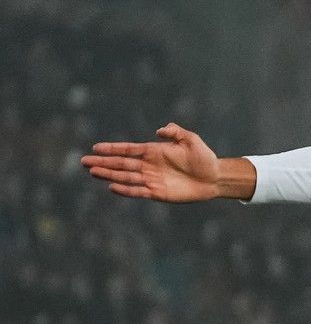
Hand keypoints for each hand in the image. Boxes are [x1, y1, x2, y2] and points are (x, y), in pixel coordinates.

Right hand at [81, 124, 225, 201]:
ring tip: (93, 172)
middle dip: (103, 163)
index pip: (127, 150)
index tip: (95, 148)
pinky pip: (138, 191)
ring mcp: (152, 179)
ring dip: (109, 175)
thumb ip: (176, 132)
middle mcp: (149, 166)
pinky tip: (112, 187)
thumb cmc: (204, 157)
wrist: (214, 177)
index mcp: (153, 152)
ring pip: (126, 177)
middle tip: (84, 162)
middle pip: (121, 164)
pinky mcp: (158, 192)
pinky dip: (126, 189)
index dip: (112, 149)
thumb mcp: (191, 140)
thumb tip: (160, 130)